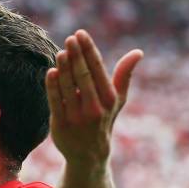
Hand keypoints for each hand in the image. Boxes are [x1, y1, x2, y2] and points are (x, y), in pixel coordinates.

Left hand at [46, 30, 142, 166]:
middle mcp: (94, 107)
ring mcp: (77, 116)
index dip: (88, 50)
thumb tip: (137, 52)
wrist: (88, 154)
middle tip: (69, 38)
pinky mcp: (61, 124)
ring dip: (64, 69)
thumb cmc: (103, 120)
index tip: (80, 33)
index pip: (98, 69)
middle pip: (83, 76)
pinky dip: (53, 87)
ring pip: (69, 88)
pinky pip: (56, 102)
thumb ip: (124, 75)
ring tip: (61, 52)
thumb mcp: (117, 100)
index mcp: (108, 98)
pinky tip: (51, 72)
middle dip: (76, 56)